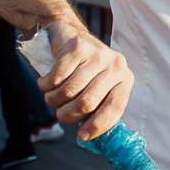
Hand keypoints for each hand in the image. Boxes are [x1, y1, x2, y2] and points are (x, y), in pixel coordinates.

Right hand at [39, 19, 133, 138]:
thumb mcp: (99, 86)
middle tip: (60, 114)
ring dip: (53, 100)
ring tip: (53, 97)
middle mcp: (115, 66)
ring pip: (69, 92)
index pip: (114, 108)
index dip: (97, 126)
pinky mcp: (77, 48)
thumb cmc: (85, 69)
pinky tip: (46, 83)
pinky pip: (56, 78)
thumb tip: (88, 136)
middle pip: (86, 103)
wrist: (70, 34)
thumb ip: (97, 107)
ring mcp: (97, 55)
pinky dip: (45, 85)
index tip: (82, 136)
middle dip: (67, 115)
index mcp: (124, 79)